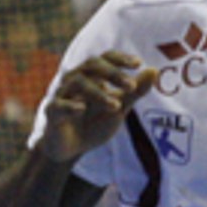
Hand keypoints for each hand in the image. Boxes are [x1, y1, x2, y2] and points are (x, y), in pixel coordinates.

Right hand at [38, 51, 156, 162]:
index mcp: (92, 75)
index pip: (105, 58)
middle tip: (132, 86)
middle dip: (113, 73)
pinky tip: (82, 108)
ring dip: (99, 93)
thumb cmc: (94, 122)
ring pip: (78, 83)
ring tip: (117, 106)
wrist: (72, 148)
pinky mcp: (52, 113)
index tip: (138, 64)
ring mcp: (62, 94)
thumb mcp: (119, 108)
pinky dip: (70, 105)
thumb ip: (134, 92)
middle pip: (91, 65)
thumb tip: (154, 70)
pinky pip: (58, 105)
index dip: (120, 58)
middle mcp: (75, 79)